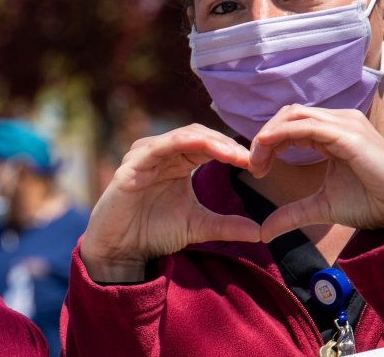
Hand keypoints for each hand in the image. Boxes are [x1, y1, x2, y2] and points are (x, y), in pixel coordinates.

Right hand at [81, 124, 261, 282]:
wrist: (122, 250)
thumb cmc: (153, 232)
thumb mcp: (199, 226)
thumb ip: (227, 225)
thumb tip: (261, 232)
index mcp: (176, 162)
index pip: (208, 144)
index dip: (233, 151)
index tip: (258, 165)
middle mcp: (161, 154)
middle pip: (198, 135)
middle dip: (226, 144)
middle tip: (250, 159)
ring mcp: (144, 157)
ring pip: (181, 136)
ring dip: (211, 142)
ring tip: (235, 156)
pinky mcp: (131, 167)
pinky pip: (158, 147)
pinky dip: (181, 143)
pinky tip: (203, 146)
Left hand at [248, 105, 383, 239]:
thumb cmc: (370, 203)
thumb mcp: (321, 207)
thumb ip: (292, 213)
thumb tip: (264, 232)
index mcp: (334, 132)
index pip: (291, 123)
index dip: (268, 141)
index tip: (256, 169)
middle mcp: (340, 121)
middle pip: (288, 114)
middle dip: (264, 137)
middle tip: (254, 166)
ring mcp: (346, 125)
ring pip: (294, 115)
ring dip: (268, 136)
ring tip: (258, 164)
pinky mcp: (349, 135)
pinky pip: (305, 127)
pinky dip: (280, 136)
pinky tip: (267, 152)